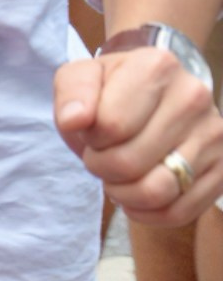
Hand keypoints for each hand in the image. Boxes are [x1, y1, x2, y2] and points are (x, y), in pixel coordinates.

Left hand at [52, 42, 222, 221]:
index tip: (94, 131)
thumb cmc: (111, 92)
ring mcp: (213, 134)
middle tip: (102, 158)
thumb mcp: (81, 78)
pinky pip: (180, 212)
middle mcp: (194, 97)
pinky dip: (149, 214)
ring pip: (157, 192)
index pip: (110, 127)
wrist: (152, 98)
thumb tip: (74, 120)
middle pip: (130, 163)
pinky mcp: (222, 169)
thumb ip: (72, 93)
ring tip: (118, 178)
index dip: (91, 139)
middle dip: (102, 169)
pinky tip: (137, 197)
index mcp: (157, 66)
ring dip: (124, 195)